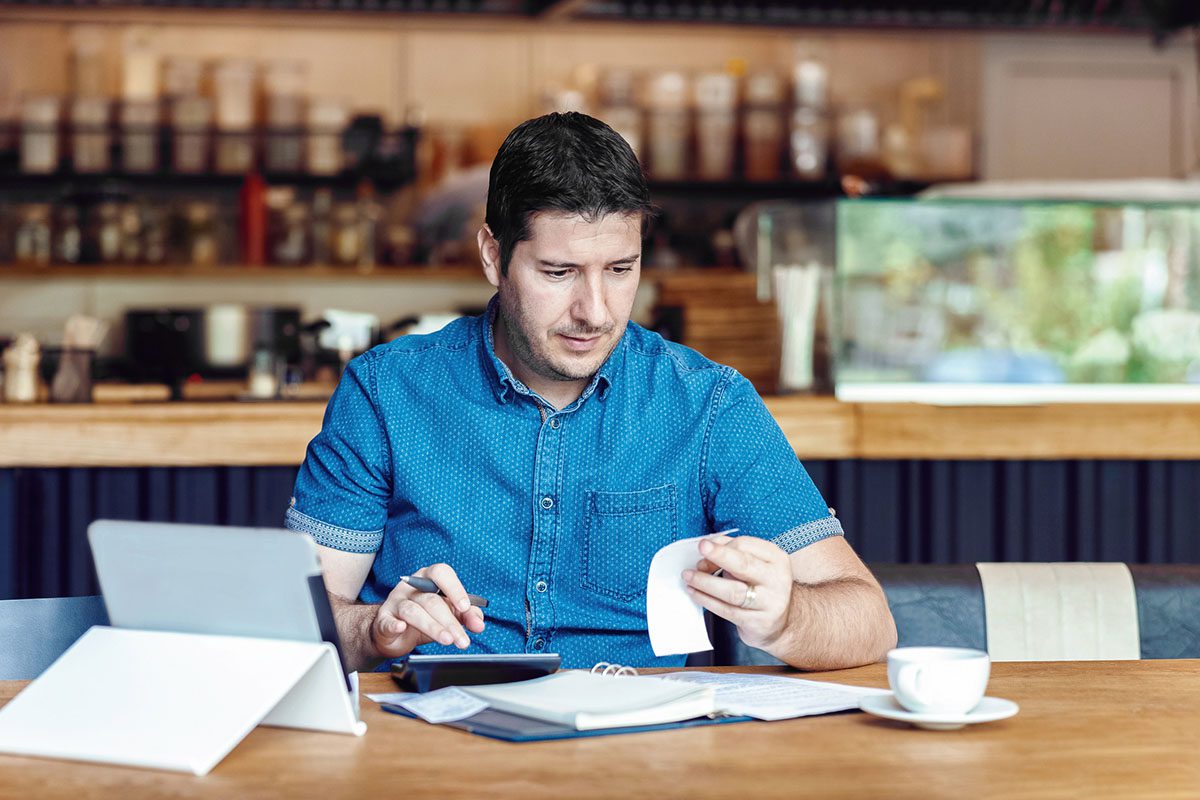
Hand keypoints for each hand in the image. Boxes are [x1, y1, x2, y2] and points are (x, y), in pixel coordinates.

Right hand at [370, 563, 485, 659]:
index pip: (441, 573)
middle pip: (431, 600)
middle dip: (450, 621)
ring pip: (414, 611)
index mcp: (428, 578)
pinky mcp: (384, 619)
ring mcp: (396, 601)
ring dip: (432, 627)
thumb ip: (466, 615)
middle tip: (462, 639)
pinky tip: (402, 628)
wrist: (392, 632)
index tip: (465, 607)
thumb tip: (478, 624)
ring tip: (447, 640)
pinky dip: (394, 625)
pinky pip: (388, 621)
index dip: (455, 589)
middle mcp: (411, 586)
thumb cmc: (424, 617)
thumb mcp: (448, 613)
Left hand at [682, 534, 792, 651]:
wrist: (781, 622)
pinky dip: (707, 600)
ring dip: (706, 582)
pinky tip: (695, 593)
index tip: (703, 548)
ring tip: (689, 576)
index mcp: (776, 559)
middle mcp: (776, 579)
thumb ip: (733, 551)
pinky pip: (727, 610)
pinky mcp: (758, 622)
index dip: (721, 546)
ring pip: (732, 591)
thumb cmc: (762, 587)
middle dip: (718, 556)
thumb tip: (708, 544)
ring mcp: (769, 603)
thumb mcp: (756, 564)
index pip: (745, 545)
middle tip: (700, 549)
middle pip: (743, 565)